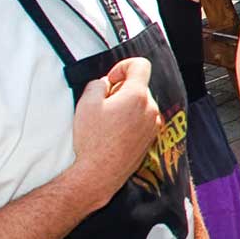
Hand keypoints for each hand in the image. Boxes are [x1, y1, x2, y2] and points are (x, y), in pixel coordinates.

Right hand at [66, 57, 160, 206]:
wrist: (99, 173)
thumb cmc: (92, 139)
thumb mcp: (86, 102)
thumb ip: (98, 84)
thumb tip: (106, 84)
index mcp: (137, 96)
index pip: (140, 65)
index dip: (123, 67)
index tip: (111, 80)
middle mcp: (151, 109)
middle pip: (139, 86)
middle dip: (122, 90)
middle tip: (103, 105)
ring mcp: (153, 125)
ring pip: (141, 104)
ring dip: (126, 106)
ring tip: (108, 122)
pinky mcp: (151, 139)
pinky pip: (143, 120)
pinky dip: (131, 120)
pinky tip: (115, 132)